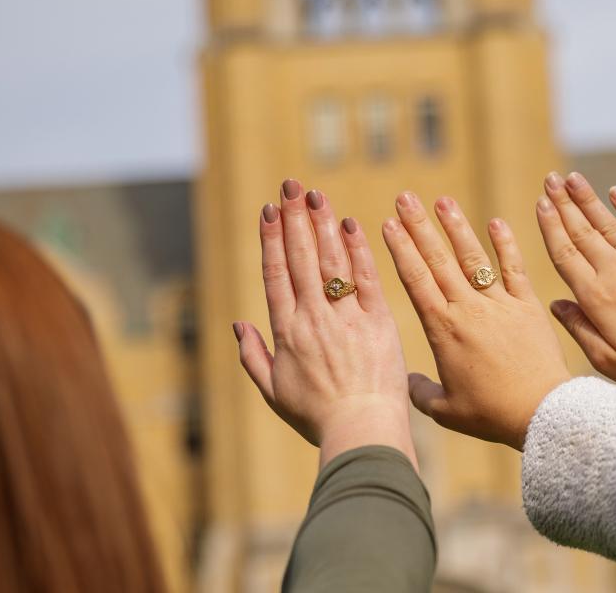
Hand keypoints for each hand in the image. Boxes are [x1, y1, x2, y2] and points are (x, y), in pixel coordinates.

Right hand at [234, 180, 415, 467]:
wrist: (362, 429)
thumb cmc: (318, 417)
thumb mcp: (273, 392)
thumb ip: (253, 356)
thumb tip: (238, 324)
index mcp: (286, 332)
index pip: (275, 275)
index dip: (271, 240)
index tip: (268, 211)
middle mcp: (312, 317)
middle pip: (299, 258)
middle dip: (293, 219)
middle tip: (290, 187)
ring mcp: (345, 317)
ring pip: (330, 261)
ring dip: (321, 224)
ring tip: (315, 195)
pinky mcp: (378, 321)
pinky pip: (366, 278)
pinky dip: (358, 250)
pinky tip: (351, 225)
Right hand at [382, 192, 570, 449]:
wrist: (541, 412)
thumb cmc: (491, 415)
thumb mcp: (446, 410)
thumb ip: (419, 392)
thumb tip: (404, 381)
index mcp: (442, 329)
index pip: (415, 279)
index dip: (401, 249)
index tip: (388, 223)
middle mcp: (467, 309)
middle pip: (438, 260)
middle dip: (419, 226)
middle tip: (405, 197)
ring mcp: (499, 304)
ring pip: (472, 257)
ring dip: (456, 227)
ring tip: (442, 200)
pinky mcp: (528, 307)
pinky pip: (514, 270)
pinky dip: (506, 246)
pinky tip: (497, 222)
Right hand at [536, 172, 615, 395]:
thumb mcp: (610, 362)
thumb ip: (579, 330)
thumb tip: (555, 304)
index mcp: (597, 298)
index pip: (565, 255)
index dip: (550, 227)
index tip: (539, 204)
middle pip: (581, 231)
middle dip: (562, 203)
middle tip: (548, 180)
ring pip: (607, 223)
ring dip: (587, 198)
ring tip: (570, 177)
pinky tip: (615, 191)